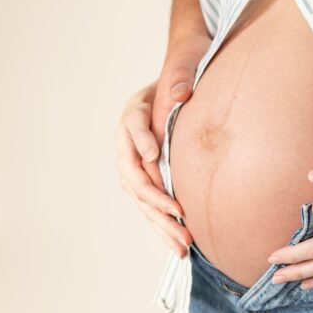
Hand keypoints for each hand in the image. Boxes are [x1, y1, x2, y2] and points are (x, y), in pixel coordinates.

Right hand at [116, 33, 212, 256]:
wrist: (180, 83)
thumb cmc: (183, 73)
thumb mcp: (183, 66)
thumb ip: (181, 79)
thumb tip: (179, 95)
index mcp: (133, 113)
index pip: (132, 126)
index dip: (141, 141)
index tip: (153, 155)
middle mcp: (128, 142)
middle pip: (134, 174)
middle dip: (156, 199)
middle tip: (179, 216)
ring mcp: (134, 165)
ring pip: (141, 198)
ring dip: (161, 223)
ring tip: (183, 244)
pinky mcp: (146, 181)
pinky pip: (151, 206)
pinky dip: (164, 226)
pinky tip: (180, 246)